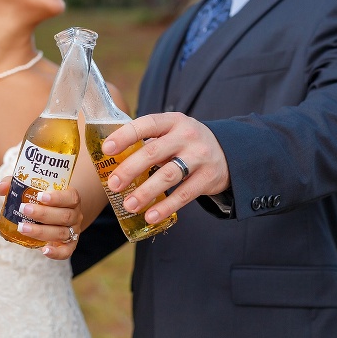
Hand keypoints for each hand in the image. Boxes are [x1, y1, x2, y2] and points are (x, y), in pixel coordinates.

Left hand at [0, 177, 82, 259]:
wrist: (59, 213)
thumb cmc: (44, 199)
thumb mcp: (33, 189)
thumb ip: (16, 185)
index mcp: (71, 198)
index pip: (70, 197)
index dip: (57, 198)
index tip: (40, 196)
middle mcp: (75, 214)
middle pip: (64, 216)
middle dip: (43, 214)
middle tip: (24, 210)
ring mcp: (73, 231)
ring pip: (61, 233)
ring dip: (42, 231)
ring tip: (22, 228)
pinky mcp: (69, 245)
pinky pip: (66, 251)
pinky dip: (56, 253)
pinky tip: (44, 251)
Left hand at [102, 112, 229, 222]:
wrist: (230, 153)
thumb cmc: (187, 144)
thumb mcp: (172, 132)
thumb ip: (149, 142)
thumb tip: (112, 162)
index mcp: (173, 121)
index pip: (146, 124)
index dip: (125, 135)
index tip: (107, 149)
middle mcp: (187, 136)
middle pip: (153, 152)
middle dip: (130, 169)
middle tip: (113, 185)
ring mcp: (199, 157)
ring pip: (168, 175)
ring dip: (145, 192)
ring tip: (129, 205)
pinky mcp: (208, 178)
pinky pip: (183, 195)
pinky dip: (166, 207)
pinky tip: (150, 216)